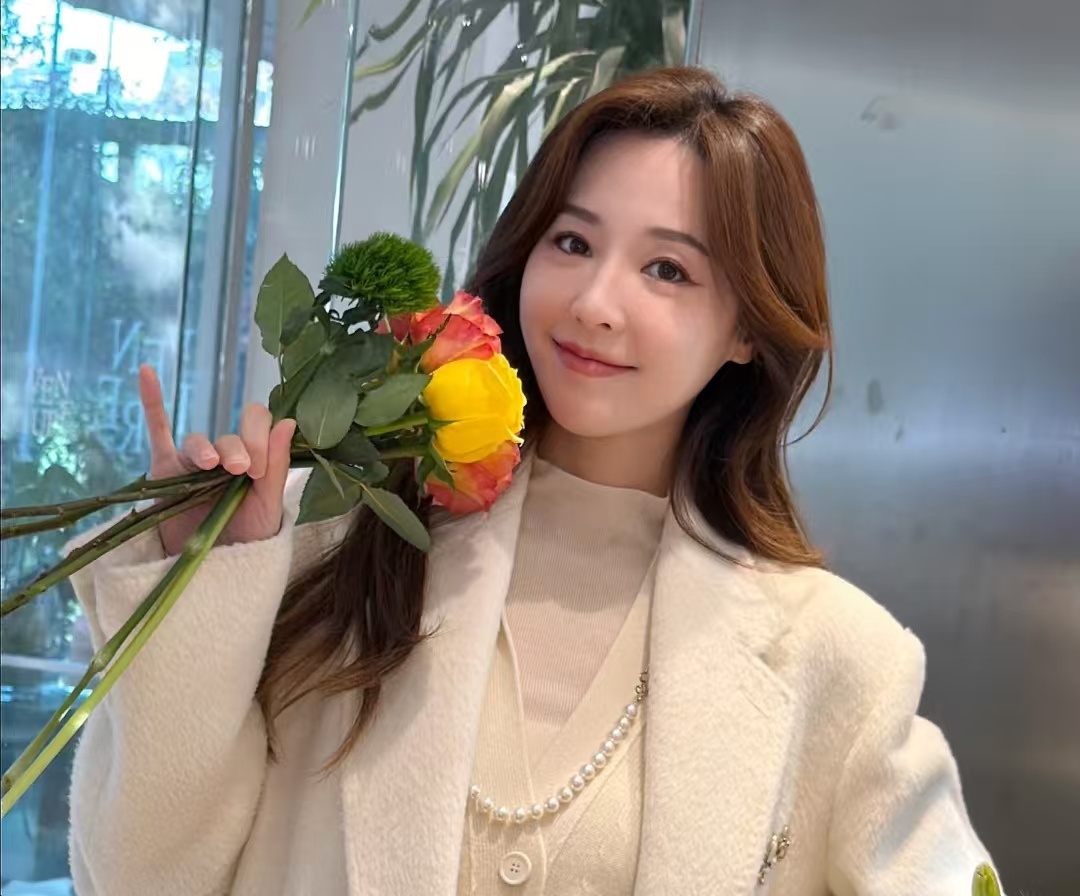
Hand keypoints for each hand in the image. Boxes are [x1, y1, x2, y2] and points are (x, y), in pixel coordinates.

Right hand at [138, 365, 295, 556]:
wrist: (216, 576)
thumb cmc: (247, 542)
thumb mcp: (269, 508)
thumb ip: (277, 466)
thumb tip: (290, 421)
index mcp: (254, 462)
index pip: (258, 428)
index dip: (260, 440)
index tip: (259, 470)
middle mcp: (224, 458)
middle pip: (228, 436)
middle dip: (237, 449)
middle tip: (242, 470)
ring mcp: (192, 464)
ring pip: (196, 441)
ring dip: (205, 448)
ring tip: (211, 465)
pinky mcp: (163, 473)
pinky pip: (158, 432)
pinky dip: (152, 401)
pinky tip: (149, 371)